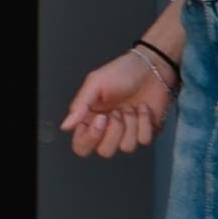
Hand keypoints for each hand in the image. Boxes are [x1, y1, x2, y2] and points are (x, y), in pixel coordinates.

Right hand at [60, 45, 176, 158]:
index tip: (100, 118)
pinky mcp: (145, 131)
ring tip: (131, 106)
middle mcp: (107, 129)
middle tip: (117, 112)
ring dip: (131, 124)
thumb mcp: (95, 83)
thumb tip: (65, 126)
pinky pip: (144, 140)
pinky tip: (143, 108)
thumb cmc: (122, 71)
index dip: (90, 138)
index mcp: (90, 118)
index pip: (81, 145)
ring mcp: (127, 132)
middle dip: (113, 132)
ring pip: (126, 147)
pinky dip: (145, 122)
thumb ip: (79, 106)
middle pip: (104, 151)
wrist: (152, 67)